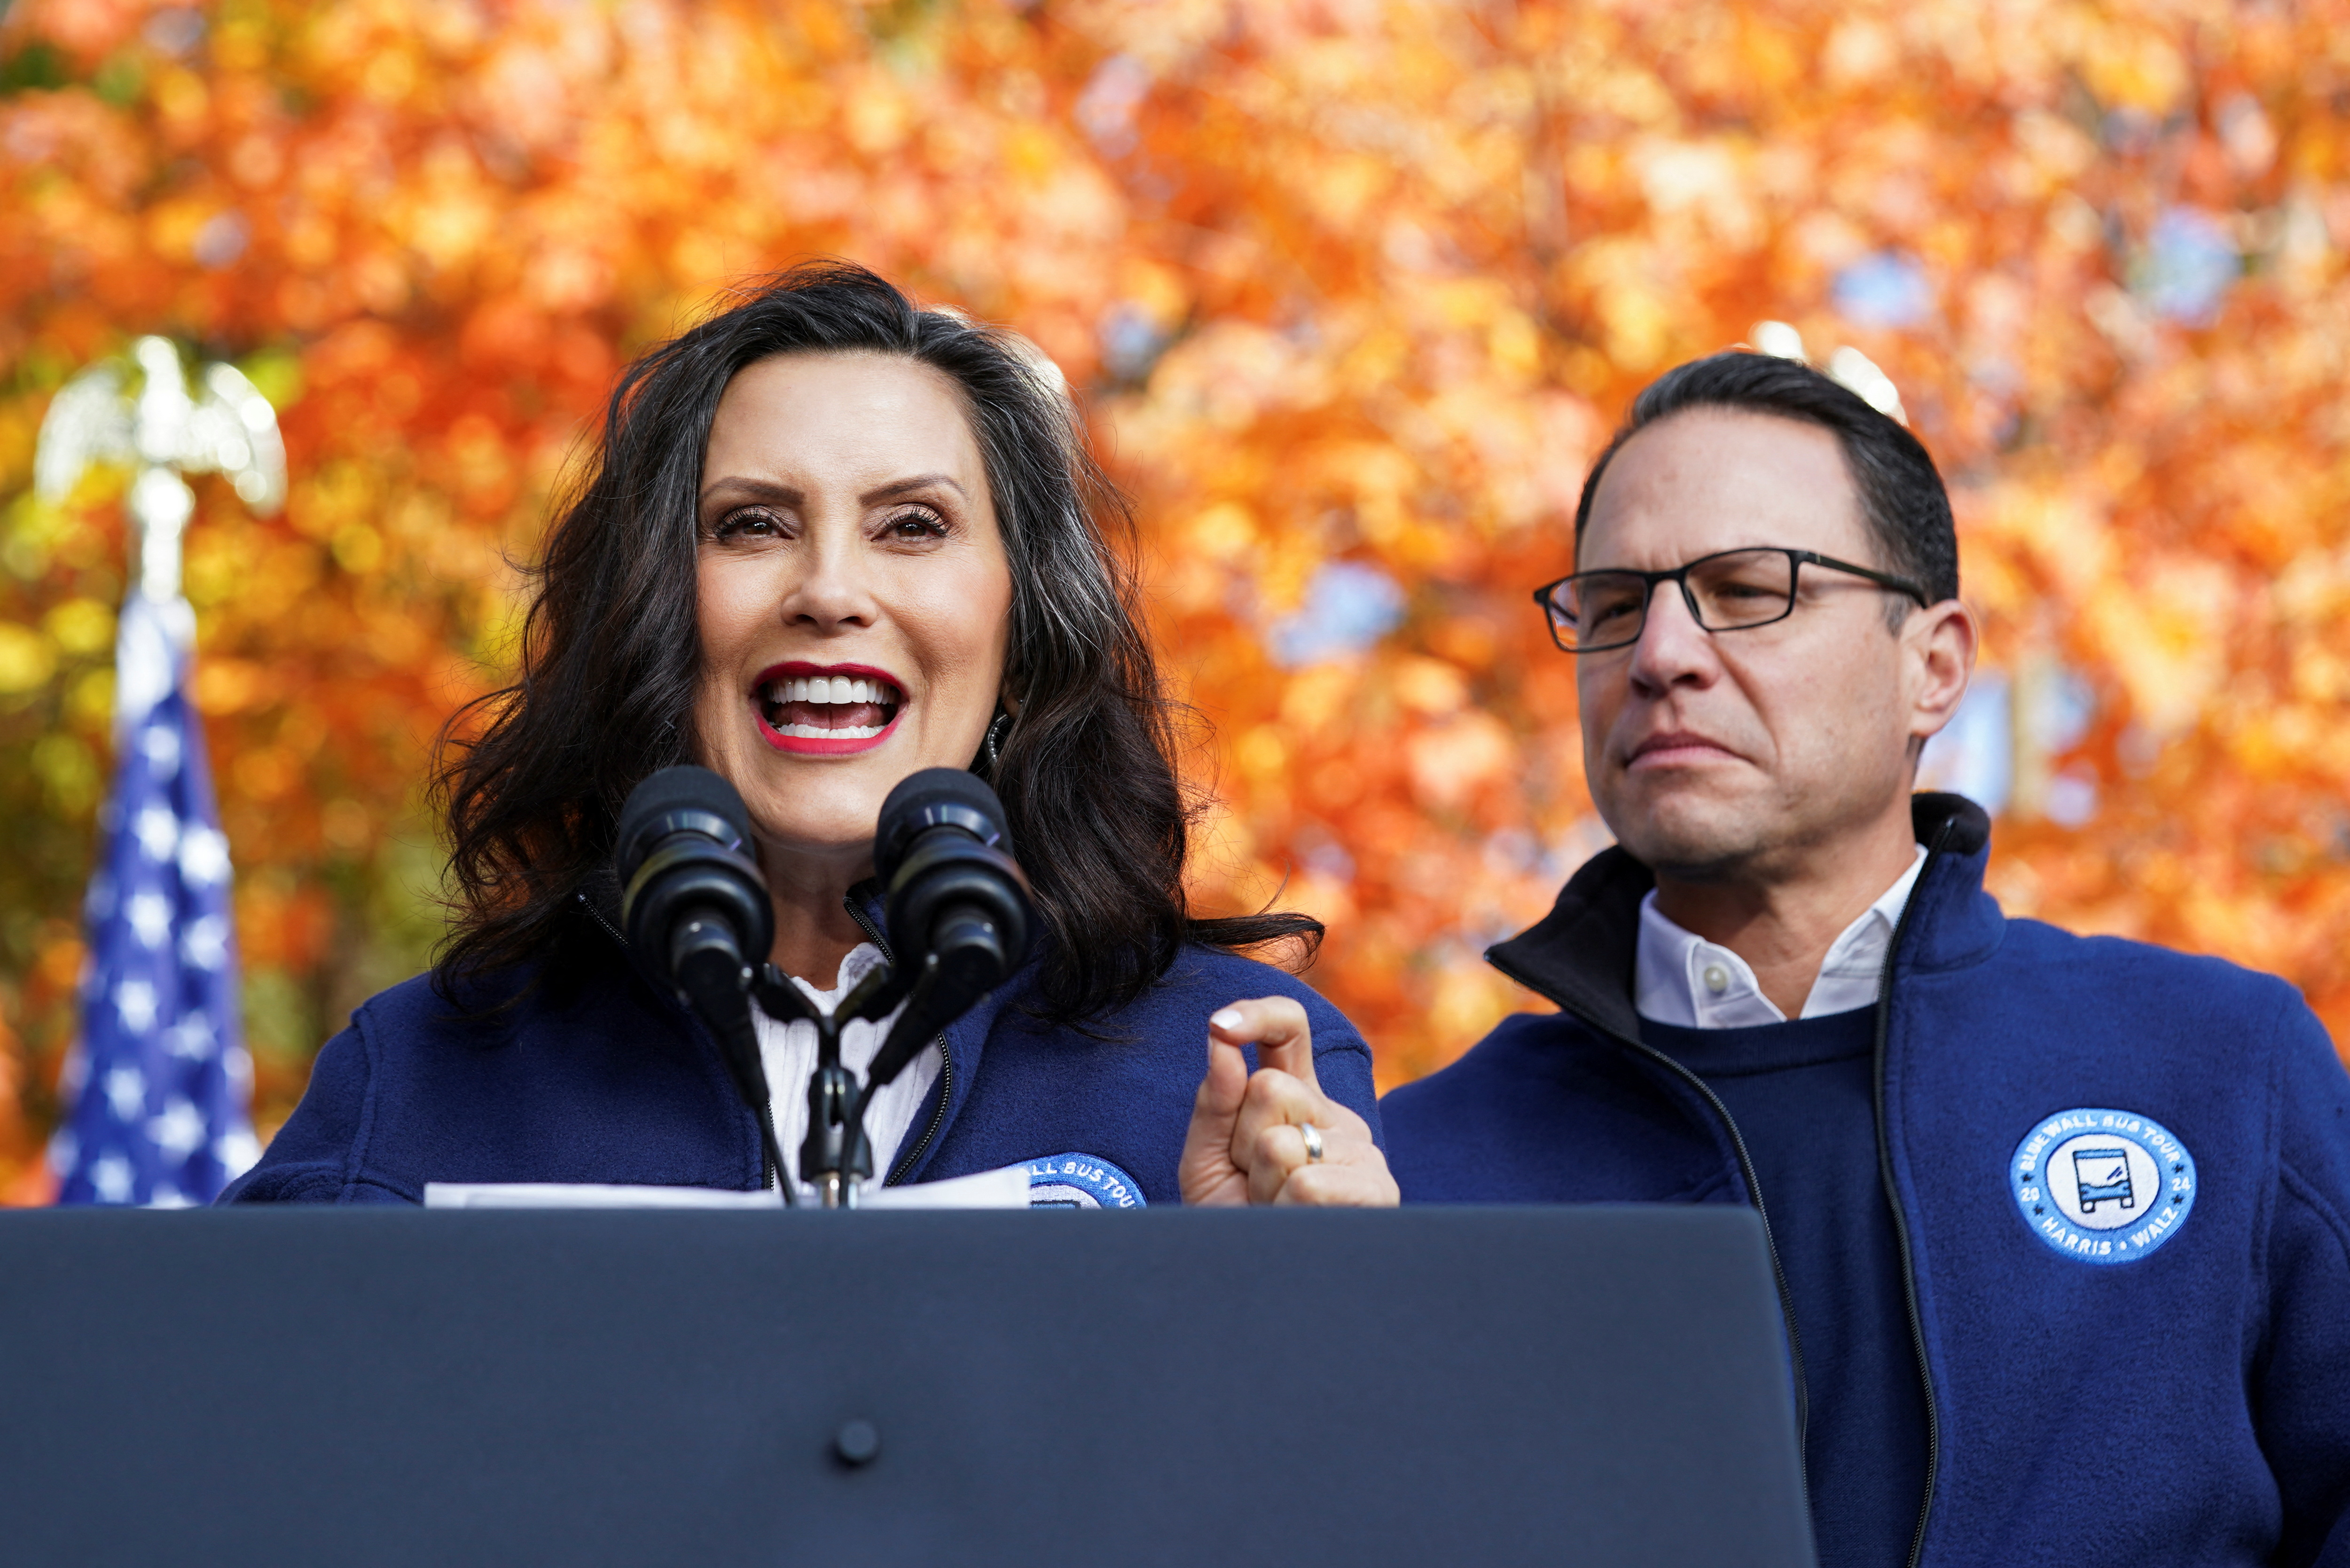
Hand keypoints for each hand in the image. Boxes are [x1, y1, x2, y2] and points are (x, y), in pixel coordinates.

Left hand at [1178, 996, 1398, 1206]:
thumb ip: (1214, 1100)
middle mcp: (1334, 1115)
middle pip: (1269, 1089)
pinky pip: (1308, 1183)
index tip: (1220, 1026)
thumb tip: (1222, 1041)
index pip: (1289, 1029)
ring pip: (1282, 1141)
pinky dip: (1282, 1210)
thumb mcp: (1207, 1159)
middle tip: (1251, 1182)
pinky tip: (1291, 1225)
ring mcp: (1361, 1152)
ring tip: (1271, 1209)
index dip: (1258, 1015)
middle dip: (1240, 1140)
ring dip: (1260, 1184)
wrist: (1253, 1287)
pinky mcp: (1377, 1190)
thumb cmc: (1232, 1221)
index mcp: (1295, 1096)